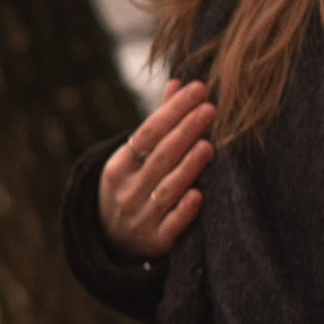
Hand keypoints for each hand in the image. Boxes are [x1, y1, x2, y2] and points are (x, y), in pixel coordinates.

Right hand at [99, 78, 216, 257]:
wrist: (113, 239)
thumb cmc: (134, 185)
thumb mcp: (135, 157)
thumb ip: (159, 123)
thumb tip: (178, 83)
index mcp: (118, 165)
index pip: (147, 133)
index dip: (173, 110)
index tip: (198, 91)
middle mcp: (126, 191)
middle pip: (160, 157)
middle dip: (186, 131)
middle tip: (210, 109)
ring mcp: (140, 217)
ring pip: (167, 188)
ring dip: (188, 167)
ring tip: (208, 145)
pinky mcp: (156, 241)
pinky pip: (172, 225)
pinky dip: (184, 211)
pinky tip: (199, 194)